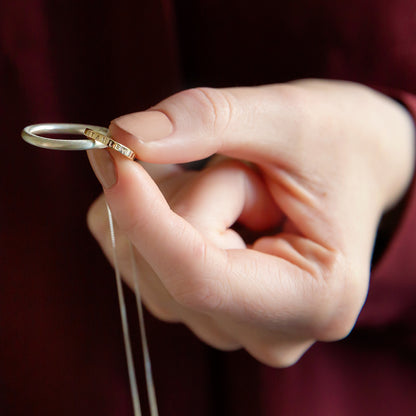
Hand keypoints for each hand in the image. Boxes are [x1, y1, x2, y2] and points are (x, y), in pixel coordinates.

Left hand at [87, 79, 413, 365]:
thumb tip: (126, 135)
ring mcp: (234, 326)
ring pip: (147, 266)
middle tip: (239, 163)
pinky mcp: (208, 310)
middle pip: (169, 268)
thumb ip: (208, 121)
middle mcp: (269, 331)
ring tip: (240, 186)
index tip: (111, 156)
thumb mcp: (288, 117)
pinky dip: (158, 219)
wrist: (357, 166)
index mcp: (313, 297)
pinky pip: (141, 264)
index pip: (198, 278)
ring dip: (175, 204)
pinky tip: (210, 203)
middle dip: (185, 194)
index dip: (143, 216)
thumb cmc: (340, 143)